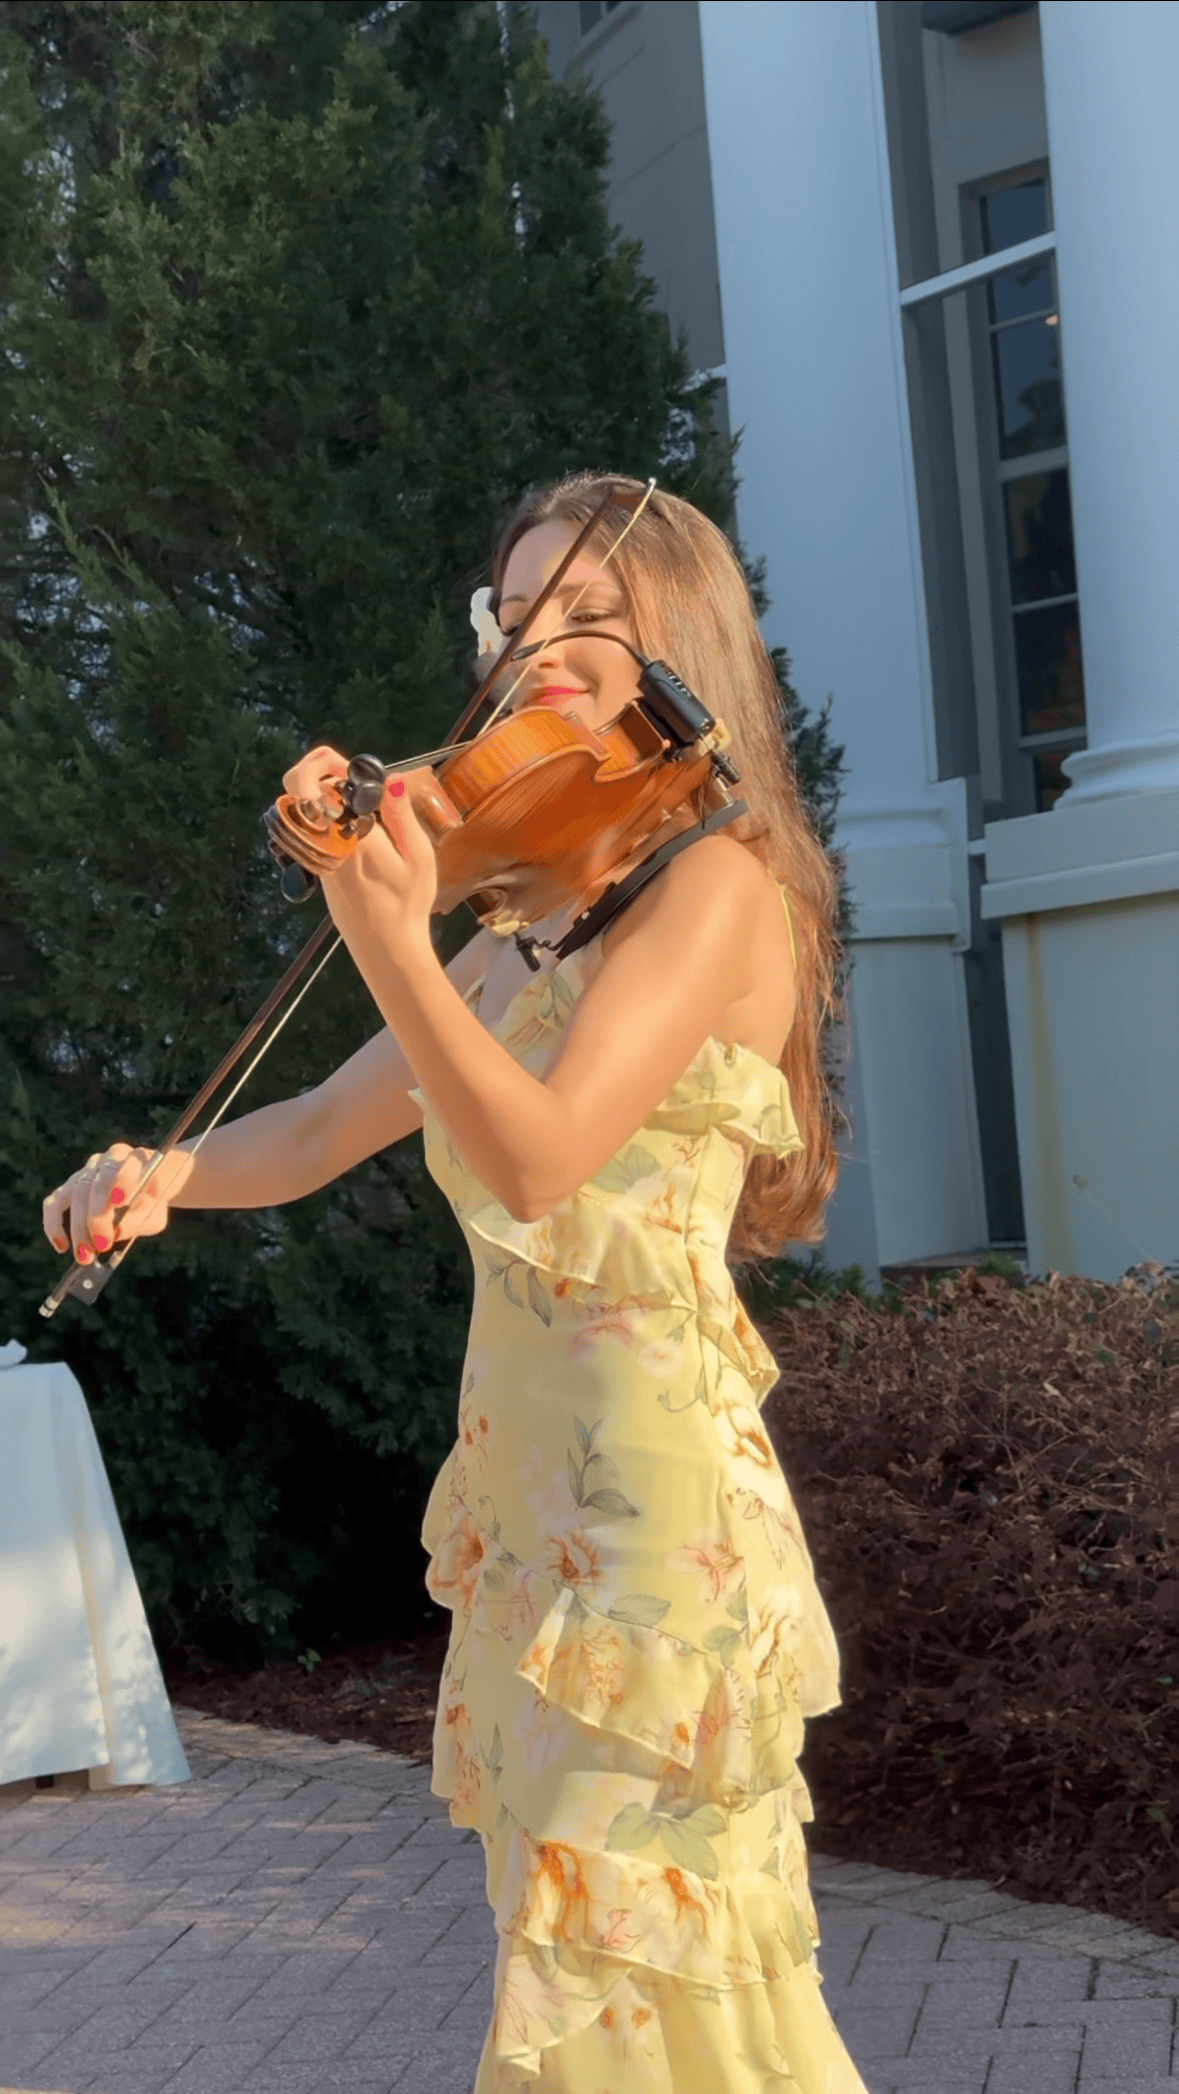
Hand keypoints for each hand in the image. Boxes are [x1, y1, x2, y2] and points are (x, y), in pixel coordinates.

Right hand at [42, 1144, 194, 1261]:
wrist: (145, 1190)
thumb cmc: (151, 1203)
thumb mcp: (156, 1214)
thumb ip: (138, 1221)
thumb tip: (114, 1233)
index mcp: (137, 1159)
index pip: (128, 1166)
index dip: (123, 1182)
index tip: (121, 1202)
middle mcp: (108, 1160)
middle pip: (98, 1183)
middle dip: (98, 1217)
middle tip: (102, 1245)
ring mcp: (86, 1171)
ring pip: (75, 1193)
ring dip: (78, 1227)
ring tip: (84, 1255)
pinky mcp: (70, 1185)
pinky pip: (54, 1202)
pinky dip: (54, 1224)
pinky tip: (62, 1245)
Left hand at [280, 747, 438, 953]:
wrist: (387, 950)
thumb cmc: (408, 906)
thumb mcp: (418, 858)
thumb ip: (402, 815)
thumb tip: (390, 779)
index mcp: (347, 836)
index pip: (313, 785)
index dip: (327, 764)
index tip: (355, 771)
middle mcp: (323, 844)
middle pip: (294, 788)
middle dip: (316, 769)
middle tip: (348, 775)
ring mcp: (315, 857)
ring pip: (300, 809)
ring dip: (322, 793)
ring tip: (356, 800)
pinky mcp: (317, 869)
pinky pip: (309, 829)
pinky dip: (326, 816)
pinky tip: (354, 824)